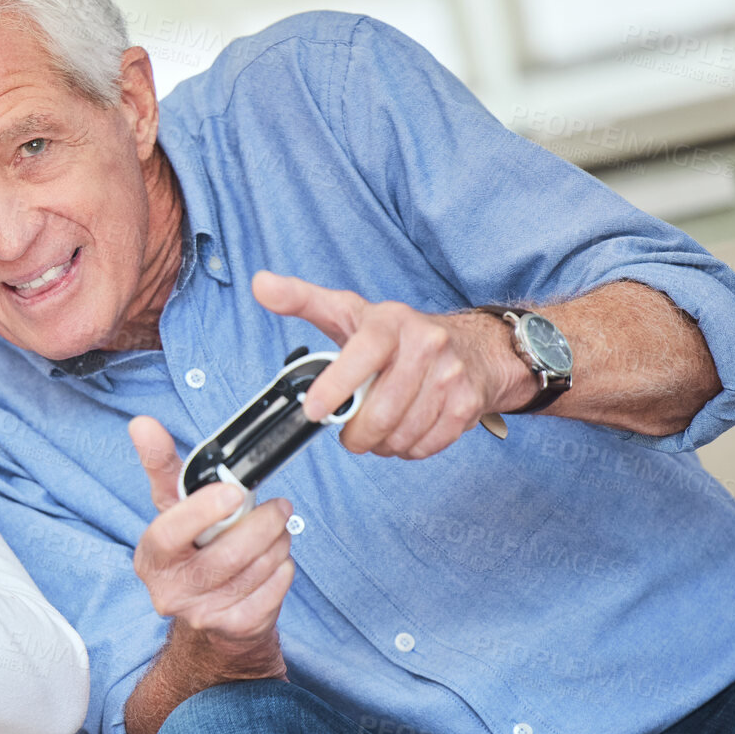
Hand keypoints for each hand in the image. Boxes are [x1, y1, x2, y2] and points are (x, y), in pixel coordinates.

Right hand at [127, 415, 292, 676]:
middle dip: (262, 524)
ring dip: (278, 543)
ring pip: (257, 570)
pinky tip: (276, 560)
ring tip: (277, 531)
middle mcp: (170, 591)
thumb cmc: (193, 547)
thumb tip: (142, 424)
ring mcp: (203, 614)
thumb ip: (161, 465)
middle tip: (279, 506)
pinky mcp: (235, 628)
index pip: (168, 534)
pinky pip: (274, 589)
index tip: (232, 491)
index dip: (201, 512)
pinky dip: (284, 568)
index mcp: (151, 556)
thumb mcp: (174, 508)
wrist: (209, 610)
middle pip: (226, 555)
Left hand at [252, 271, 533, 458]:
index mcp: (390, 321)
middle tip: (350, 431)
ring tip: (379, 428)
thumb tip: (261, 284)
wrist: (473, 347)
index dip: (336, 387)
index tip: (314, 411)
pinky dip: (407, 448)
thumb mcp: (349, 312)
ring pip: (401, 434)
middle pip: (380, 411)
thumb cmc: (399, 335)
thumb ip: (302, 301)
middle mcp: (426, 343)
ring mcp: (450, 375)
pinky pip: (424, 446)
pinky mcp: (466, 404)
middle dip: (356, 433)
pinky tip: (405, 430)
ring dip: (382, 443)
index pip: (363, 353)